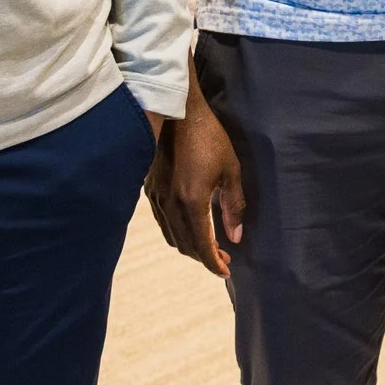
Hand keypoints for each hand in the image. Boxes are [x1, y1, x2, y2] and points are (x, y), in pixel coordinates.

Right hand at [146, 99, 245, 276]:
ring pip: (171, 236)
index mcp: (191, 202)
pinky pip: (162, 221)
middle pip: (185, 246)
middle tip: (223, 257)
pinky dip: (176, 232)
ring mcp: (156, 198)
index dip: (214, 263)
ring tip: (209, 245)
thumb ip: (233, 205)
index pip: (202, 246)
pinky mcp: (149, 189)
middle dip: (204, 257)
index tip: (226, 271)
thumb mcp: (230, 170)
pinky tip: (189, 225)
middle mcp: (170, 205)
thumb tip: (235, 236)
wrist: (177, 113)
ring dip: (190, 246)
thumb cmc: (209, 137)